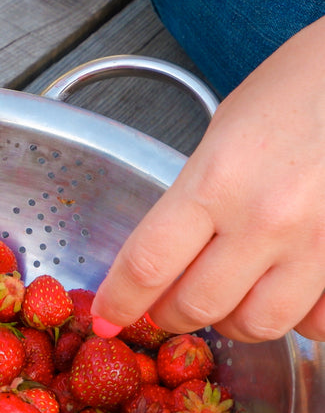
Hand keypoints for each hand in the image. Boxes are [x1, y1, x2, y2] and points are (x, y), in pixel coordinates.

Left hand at [92, 15, 324, 341]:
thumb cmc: (303, 86)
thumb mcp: (225, 131)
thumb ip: (196, 194)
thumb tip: (167, 250)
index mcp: (217, 179)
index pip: (148, 264)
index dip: (121, 302)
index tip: (109, 317)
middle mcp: (266, 219)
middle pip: (196, 305)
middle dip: (170, 314)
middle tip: (167, 305)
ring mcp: (318, 244)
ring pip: (257, 325)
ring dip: (232, 322)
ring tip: (228, 298)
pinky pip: (319, 324)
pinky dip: (296, 320)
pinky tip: (286, 293)